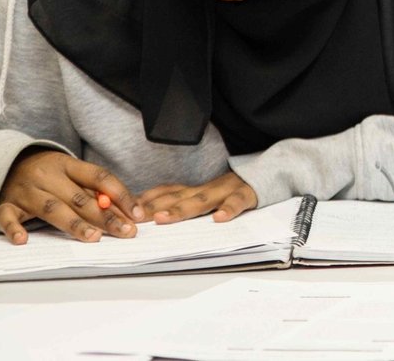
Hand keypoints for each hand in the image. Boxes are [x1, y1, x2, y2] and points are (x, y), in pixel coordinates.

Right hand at [0, 150, 142, 244]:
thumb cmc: (49, 174)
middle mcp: (48, 176)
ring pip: (51, 208)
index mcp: (68, 165)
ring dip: (74, 224)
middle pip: (79, 197)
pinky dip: (14, 228)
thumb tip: (127, 212)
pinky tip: (23, 239)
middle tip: (125, 231)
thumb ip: (95, 192)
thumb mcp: (72, 174)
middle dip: (105, 216)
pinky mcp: (5, 204)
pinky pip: (7, 216)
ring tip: (94, 237)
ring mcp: (26, 191)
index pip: (99, 177)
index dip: (121, 195)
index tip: (138, 214)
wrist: (7, 164)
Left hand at [138, 170, 257, 224]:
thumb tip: (147, 213)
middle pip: (177, 198)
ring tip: (164, 219)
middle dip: (154, 208)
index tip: (124, 211)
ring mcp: (226, 190)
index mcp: (196, 189)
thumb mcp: (206, 194)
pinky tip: (219, 219)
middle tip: (134, 220)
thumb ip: (182, 200)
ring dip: (182, 209)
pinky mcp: (247, 194)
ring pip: (202, 200)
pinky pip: (237, 202)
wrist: (269, 173)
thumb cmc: (232, 190)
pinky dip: (229, 209)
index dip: (145, 201)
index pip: (166, 192)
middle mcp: (207, 188)